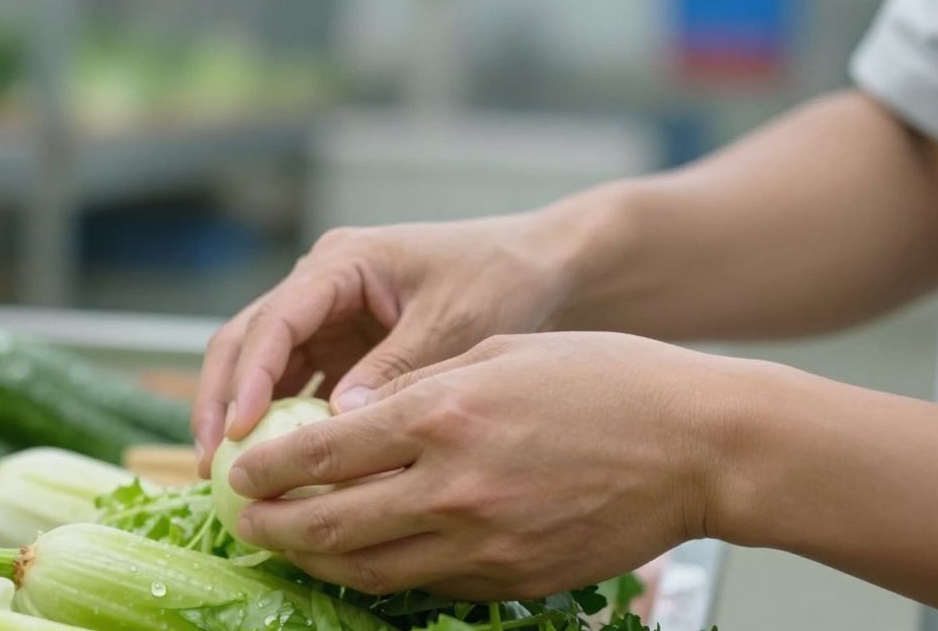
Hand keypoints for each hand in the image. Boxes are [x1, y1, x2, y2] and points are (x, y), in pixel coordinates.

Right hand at [192, 212, 594, 476]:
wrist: (536, 268)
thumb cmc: (498, 281)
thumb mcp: (451, 323)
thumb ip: (396, 369)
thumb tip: (339, 426)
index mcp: (341, 263)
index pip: (275, 320)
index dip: (251, 377)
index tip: (240, 432)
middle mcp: (319, 284)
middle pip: (246, 340)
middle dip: (223, 399)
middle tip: (213, 464)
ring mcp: (325, 315)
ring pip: (261, 365)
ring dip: (242, 415)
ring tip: (230, 477)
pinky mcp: (339, 346)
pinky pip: (295, 385)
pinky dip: (281, 423)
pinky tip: (278, 471)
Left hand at [227, 332, 731, 598]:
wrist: (698, 446)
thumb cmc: (606, 381)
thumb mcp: (499, 353)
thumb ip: (418, 387)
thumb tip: (349, 417)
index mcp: (441, 413)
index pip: (319, 452)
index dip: (265, 469)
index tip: (239, 473)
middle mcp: (450, 484)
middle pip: (326, 523)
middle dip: (270, 526)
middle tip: (244, 521)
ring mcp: (481, 541)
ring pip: (365, 569)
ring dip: (313, 561)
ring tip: (289, 546)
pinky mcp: (510, 578)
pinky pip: (423, 584)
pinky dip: (380, 574)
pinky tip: (363, 558)